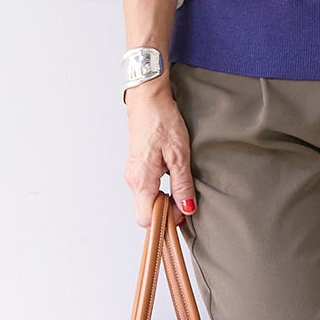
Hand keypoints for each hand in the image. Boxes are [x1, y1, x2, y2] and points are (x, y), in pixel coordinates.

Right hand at [123, 79, 196, 227]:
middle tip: (185, 198)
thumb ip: (182, 185)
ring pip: (146, 200)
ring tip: (180, 183)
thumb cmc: (161, 120)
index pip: (146, 219)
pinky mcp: (136, 167)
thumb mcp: (179, 154)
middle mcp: (133, 180)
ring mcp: (133, 173)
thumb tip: (186, 209)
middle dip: (165, 211)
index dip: (165, 220)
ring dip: (163, 199)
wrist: (147, 98)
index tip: (182, 211)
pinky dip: (159, 189)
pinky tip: (172, 175)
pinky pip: (146, 189)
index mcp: (142, 180)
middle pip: (145, 212)